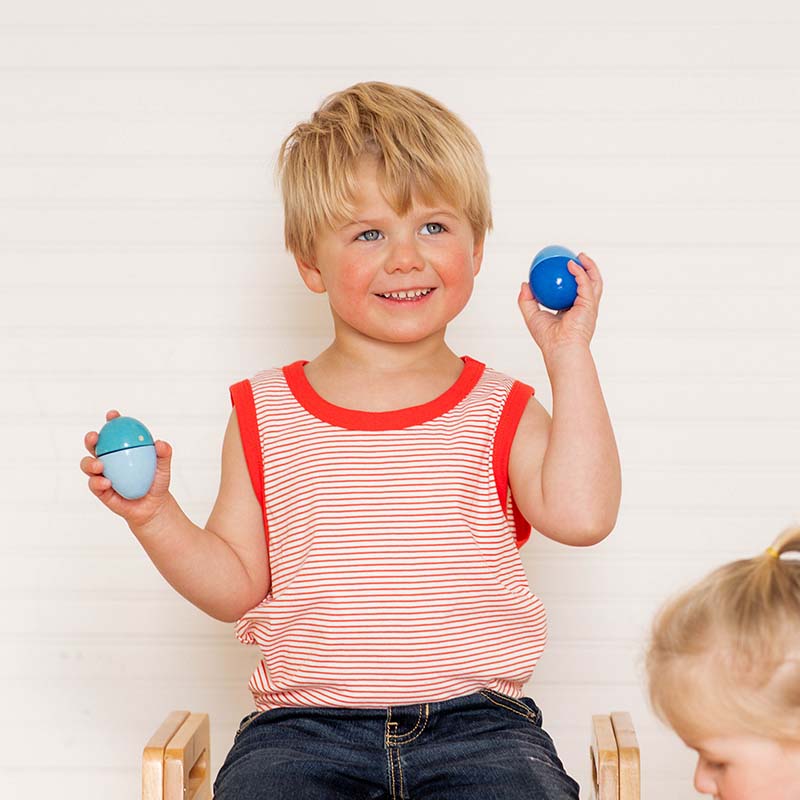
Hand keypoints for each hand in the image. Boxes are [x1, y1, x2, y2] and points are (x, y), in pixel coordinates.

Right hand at [81, 409, 173, 528]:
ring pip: (88, 464)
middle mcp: (109, 459)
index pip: (115, 431)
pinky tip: (107, 483)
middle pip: (94, 445)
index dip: (112, 421)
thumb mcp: (163, 467)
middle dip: (90, 438)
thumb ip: (164, 454)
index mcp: (122, 449)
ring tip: (100, 465)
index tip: (112, 415)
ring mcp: (102, 474)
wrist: (153, 506)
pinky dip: (98, 482)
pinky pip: (94, 484)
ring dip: (90, 462)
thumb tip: (160, 443)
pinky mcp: (99, 490)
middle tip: (95, 437)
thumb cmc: (157, 482)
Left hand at [518, 252, 602, 354]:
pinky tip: (571, 264)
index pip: (574, 291)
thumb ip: (527, 300)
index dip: (572, 278)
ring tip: (580, 256)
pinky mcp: (590, 305)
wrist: (559, 349)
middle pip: (589, 284)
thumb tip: (524, 284)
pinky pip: (586, 284)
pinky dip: (580, 273)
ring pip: (594, 281)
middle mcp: (583, 307)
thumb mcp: (532, 316)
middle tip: (575, 257)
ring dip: (589, 266)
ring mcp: (589, 306)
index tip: (563, 266)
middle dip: (587, 269)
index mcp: (572, 310)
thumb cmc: (547, 338)